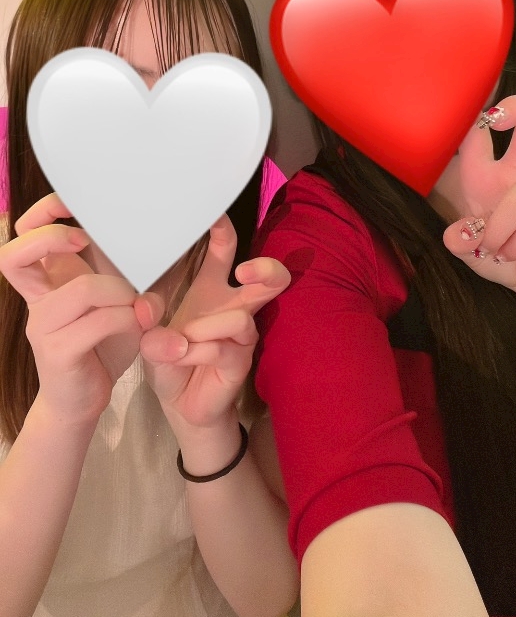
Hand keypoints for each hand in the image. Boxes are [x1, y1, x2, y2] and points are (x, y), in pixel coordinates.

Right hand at [0, 193, 161, 425]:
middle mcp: (39, 298)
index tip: (69, 203)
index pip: (25, 234)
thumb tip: (170, 236)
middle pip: (15, 256)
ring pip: (81, 290)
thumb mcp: (120, 299)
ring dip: (119, 291)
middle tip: (83, 241)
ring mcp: (44, 326)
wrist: (85, 402)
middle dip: (52, 236)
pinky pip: (98, 323)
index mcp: (49, 279)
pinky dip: (126, 319)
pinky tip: (139, 324)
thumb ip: (134, 271)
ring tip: (136, 303)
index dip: (41, 213)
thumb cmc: (102, 345)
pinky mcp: (58, 352)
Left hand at [139, 214, 290, 428]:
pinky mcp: (241, 360)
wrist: (179, 403)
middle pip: (270, 278)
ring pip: (238, 319)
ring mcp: (242, 334)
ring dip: (204, 329)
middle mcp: (233, 306)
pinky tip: (180, 355)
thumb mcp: (149, 330)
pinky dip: (196, 352)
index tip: (214, 212)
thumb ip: (148, 314)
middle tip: (246, 272)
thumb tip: (145, 308)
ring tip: (180, 339)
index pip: (225, 250)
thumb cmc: (169, 357)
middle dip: (266, 270)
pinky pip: (223, 349)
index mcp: (211, 288)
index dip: (222, 229)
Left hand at [442, 96, 515, 327]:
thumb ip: (461, 244)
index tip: (468, 112)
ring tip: (495, 249)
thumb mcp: (472, 253)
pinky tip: (514, 254)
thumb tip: (459, 236)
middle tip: (498, 115)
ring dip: (502, 228)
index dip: (477, 118)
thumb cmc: (504, 257)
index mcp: (489, 175)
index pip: (484, 136)